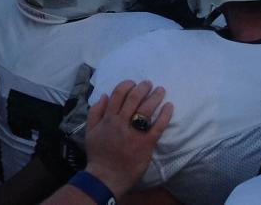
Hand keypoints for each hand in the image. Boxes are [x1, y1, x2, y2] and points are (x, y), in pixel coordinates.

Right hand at [84, 80, 173, 197]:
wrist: (106, 177)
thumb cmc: (98, 154)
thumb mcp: (90, 132)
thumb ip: (95, 112)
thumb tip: (104, 95)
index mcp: (108, 119)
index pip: (118, 94)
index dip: (127, 85)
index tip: (133, 83)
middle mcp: (121, 123)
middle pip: (134, 99)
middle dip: (143, 88)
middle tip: (149, 83)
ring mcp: (134, 133)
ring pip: (146, 109)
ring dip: (155, 97)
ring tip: (161, 90)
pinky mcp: (146, 143)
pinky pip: (158, 126)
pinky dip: (165, 115)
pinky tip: (169, 106)